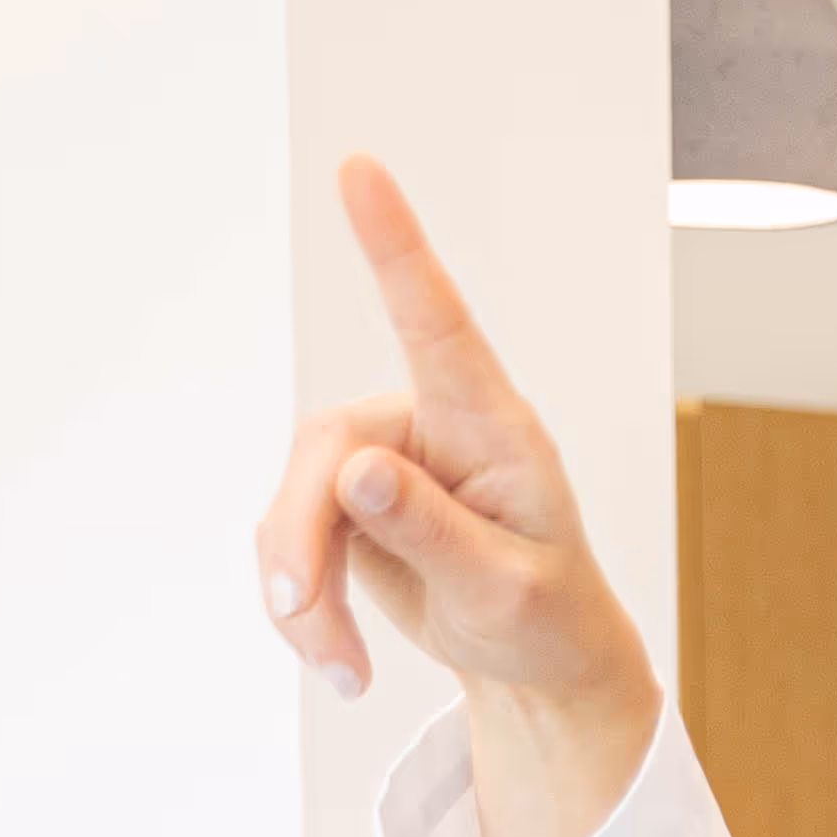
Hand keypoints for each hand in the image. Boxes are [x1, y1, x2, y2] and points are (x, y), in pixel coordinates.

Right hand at [251, 154, 660, 836]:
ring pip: (296, 502)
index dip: (395, 246)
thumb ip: (432, 531)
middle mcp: (429, 426)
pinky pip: (291, 539)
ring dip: (300, 589)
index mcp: (492, 428)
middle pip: (325, 451)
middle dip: (305, 540)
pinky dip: (300, 602)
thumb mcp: (504, 591)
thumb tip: (354, 469)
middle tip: (303, 617)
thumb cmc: (546, 617)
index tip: (360, 169)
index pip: (436, 323)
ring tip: (338, 666)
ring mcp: (380, 460)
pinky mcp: (346, 501)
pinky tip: (332, 656)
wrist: (537, 661)